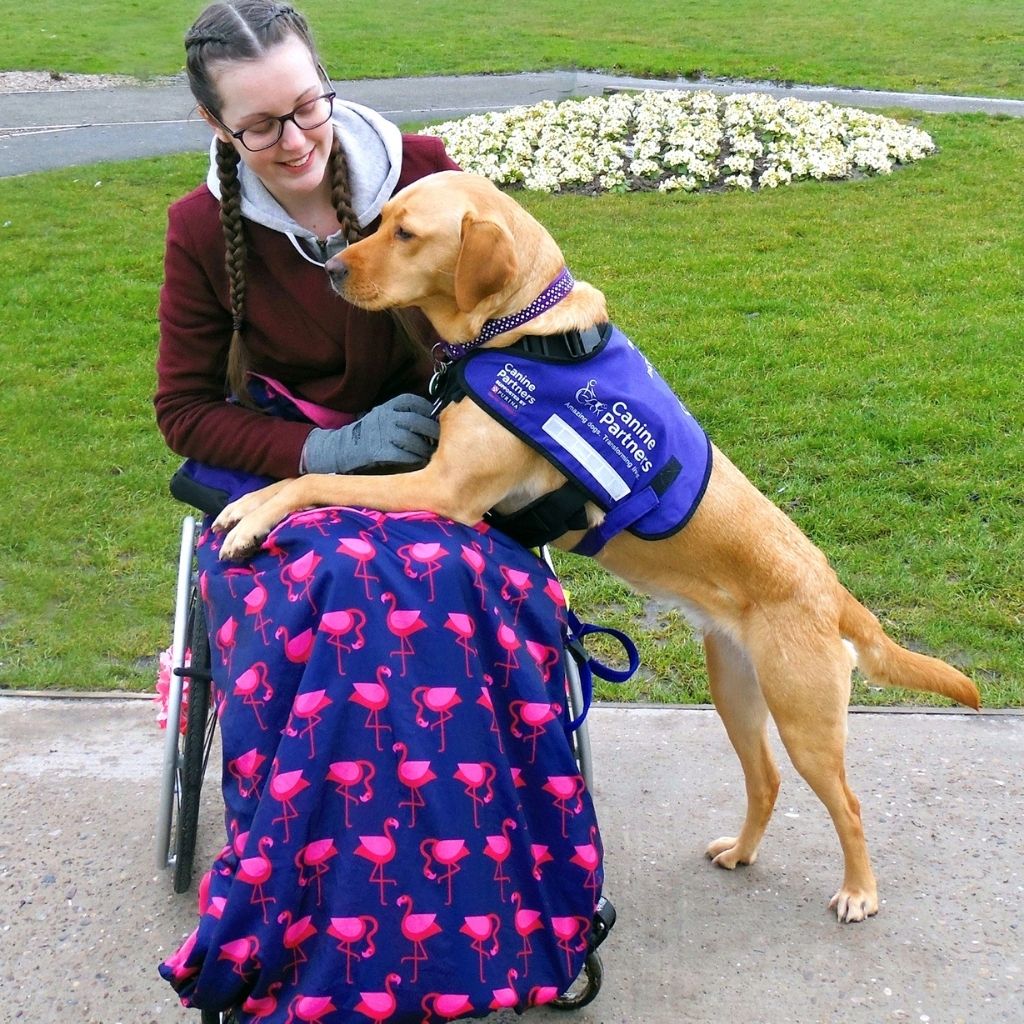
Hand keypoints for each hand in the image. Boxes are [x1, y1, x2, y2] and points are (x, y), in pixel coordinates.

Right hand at [301, 394, 438, 473]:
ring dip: (426, 449)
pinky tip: (419, 461)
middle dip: (432, 431)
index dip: (428, 411)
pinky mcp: (380, 452)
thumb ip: (403, 414)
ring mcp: (383, 434)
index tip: (436, 419)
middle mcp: (386, 417)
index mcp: (388, 406)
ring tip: (431, 453)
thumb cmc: (370, 432)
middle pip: (417, 422)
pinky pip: (405, 456)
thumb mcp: (383, 414)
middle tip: (439, 439)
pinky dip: (415, 460)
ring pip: (413, 441)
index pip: (414, 402)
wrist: (343, 448)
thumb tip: (432, 419)